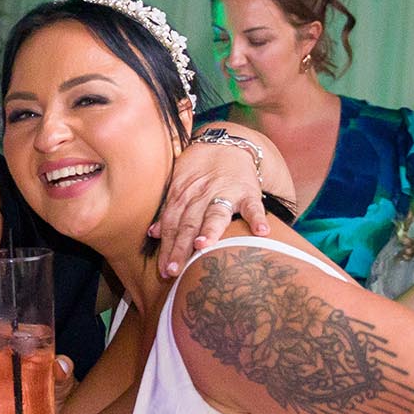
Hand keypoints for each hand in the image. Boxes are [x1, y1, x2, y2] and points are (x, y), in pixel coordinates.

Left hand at [151, 125, 278, 277]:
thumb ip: (169, 209)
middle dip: (180, 248)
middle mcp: (201, 195)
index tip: (163, 269)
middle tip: (174, 270)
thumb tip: (152, 233)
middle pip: (188, 224)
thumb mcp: (180, 185)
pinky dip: (258, 218)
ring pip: (215, 214)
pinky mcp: (248, 192)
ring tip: (203, 246)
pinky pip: (253, 206)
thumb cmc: (200, 170)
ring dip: (209, 230)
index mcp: (183, 196)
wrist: (227, 144)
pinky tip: (261, 232)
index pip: (172, 225)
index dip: (167, 247)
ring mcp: (225, 193)